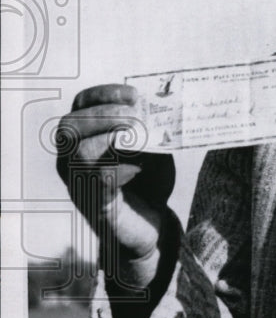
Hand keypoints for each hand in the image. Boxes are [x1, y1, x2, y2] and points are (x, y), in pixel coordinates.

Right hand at [56, 84, 175, 289]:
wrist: (151, 223)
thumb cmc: (148, 178)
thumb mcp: (153, 146)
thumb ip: (154, 128)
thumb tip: (165, 106)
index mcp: (86, 136)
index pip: (81, 104)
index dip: (104, 94)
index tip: (134, 94)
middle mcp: (73, 158)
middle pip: (69, 127)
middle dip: (104, 115)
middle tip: (135, 116)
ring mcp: (79, 182)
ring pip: (78, 154)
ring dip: (110, 140)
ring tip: (136, 138)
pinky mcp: (95, 205)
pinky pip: (96, 184)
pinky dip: (118, 170)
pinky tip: (137, 168)